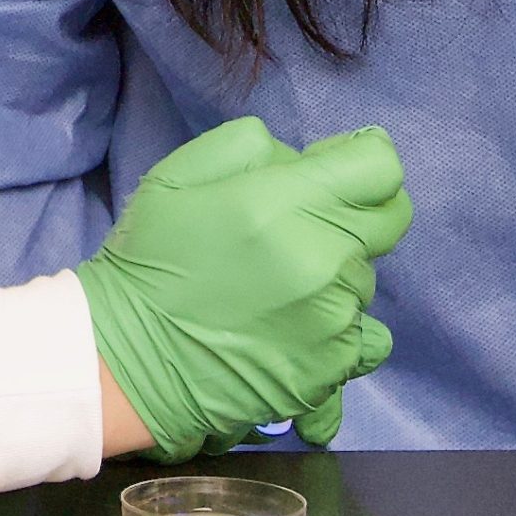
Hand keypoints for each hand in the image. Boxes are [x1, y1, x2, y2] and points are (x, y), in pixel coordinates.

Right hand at [75, 118, 412, 461]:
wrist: (126, 359)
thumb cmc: (151, 259)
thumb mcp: (183, 172)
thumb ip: (256, 146)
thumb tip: (310, 161)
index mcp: (289, 204)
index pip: (381, 169)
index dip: (361, 160)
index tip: (332, 169)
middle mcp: (325, 260)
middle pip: (389, 219)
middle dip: (357, 210)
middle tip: (304, 225)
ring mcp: (335, 320)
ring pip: (368, 277)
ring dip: (337, 271)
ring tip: (279, 286)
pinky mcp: (333, 368)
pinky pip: (366, 335)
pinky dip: (338, 327)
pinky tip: (296, 329)